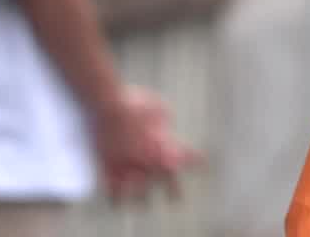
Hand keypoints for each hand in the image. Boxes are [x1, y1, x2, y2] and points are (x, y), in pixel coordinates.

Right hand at [94, 86, 203, 200]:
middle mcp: (151, 161)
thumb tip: (164, 128)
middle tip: (176, 199)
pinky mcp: (110, 169)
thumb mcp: (157, 108)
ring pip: (140, 194)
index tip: (201, 162)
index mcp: (165, 145)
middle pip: (167, 182)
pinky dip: (116, 199)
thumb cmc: (134, 102)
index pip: (185, 156)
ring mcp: (130, 167)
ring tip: (143, 205)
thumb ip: (163, 122)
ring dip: (142, 199)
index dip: (194, 160)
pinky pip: (114, 192)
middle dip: (174, 191)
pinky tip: (117, 204)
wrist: (108, 105)